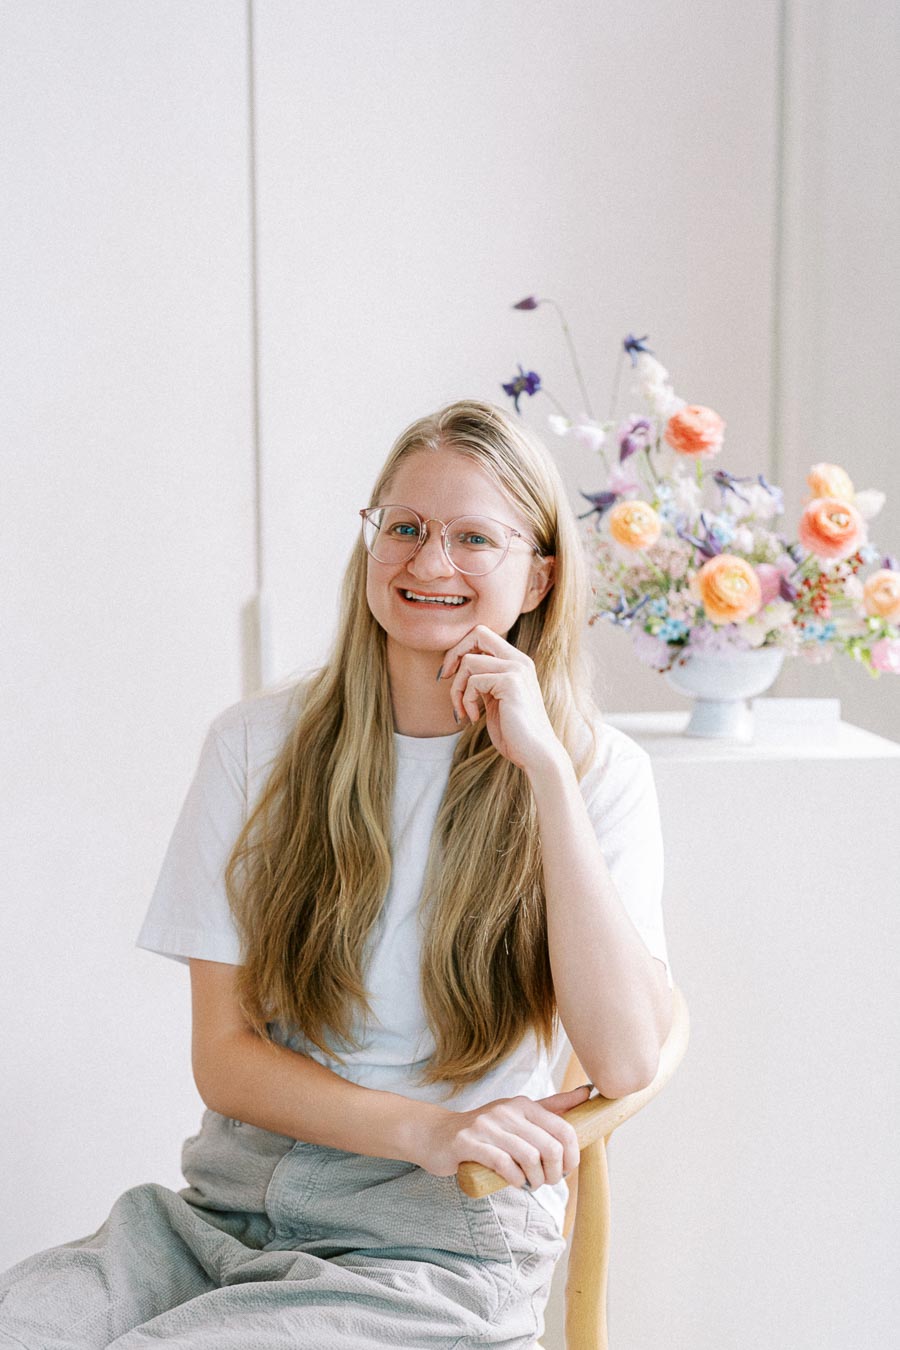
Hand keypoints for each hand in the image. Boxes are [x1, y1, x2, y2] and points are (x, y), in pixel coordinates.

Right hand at [410, 1084, 590, 1189]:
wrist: (436, 1135)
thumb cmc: (484, 1130)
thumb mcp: (518, 1115)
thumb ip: (552, 1107)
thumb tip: (587, 1093)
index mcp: (523, 1104)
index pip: (564, 1129)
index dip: (572, 1156)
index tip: (564, 1170)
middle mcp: (506, 1111)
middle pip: (550, 1147)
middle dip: (554, 1172)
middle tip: (546, 1182)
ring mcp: (486, 1125)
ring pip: (529, 1157)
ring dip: (535, 1180)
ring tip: (529, 1184)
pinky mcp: (468, 1142)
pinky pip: (503, 1164)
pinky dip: (514, 1179)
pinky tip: (514, 1183)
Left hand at [438, 624, 565, 772]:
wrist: (535, 753)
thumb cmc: (513, 733)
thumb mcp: (495, 700)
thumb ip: (484, 681)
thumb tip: (457, 667)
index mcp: (517, 662)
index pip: (483, 635)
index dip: (460, 649)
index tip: (448, 673)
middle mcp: (519, 660)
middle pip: (477, 633)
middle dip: (453, 654)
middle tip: (443, 678)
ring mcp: (516, 669)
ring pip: (469, 661)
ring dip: (456, 688)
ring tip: (462, 711)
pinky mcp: (511, 682)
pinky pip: (473, 681)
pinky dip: (466, 701)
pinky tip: (475, 718)